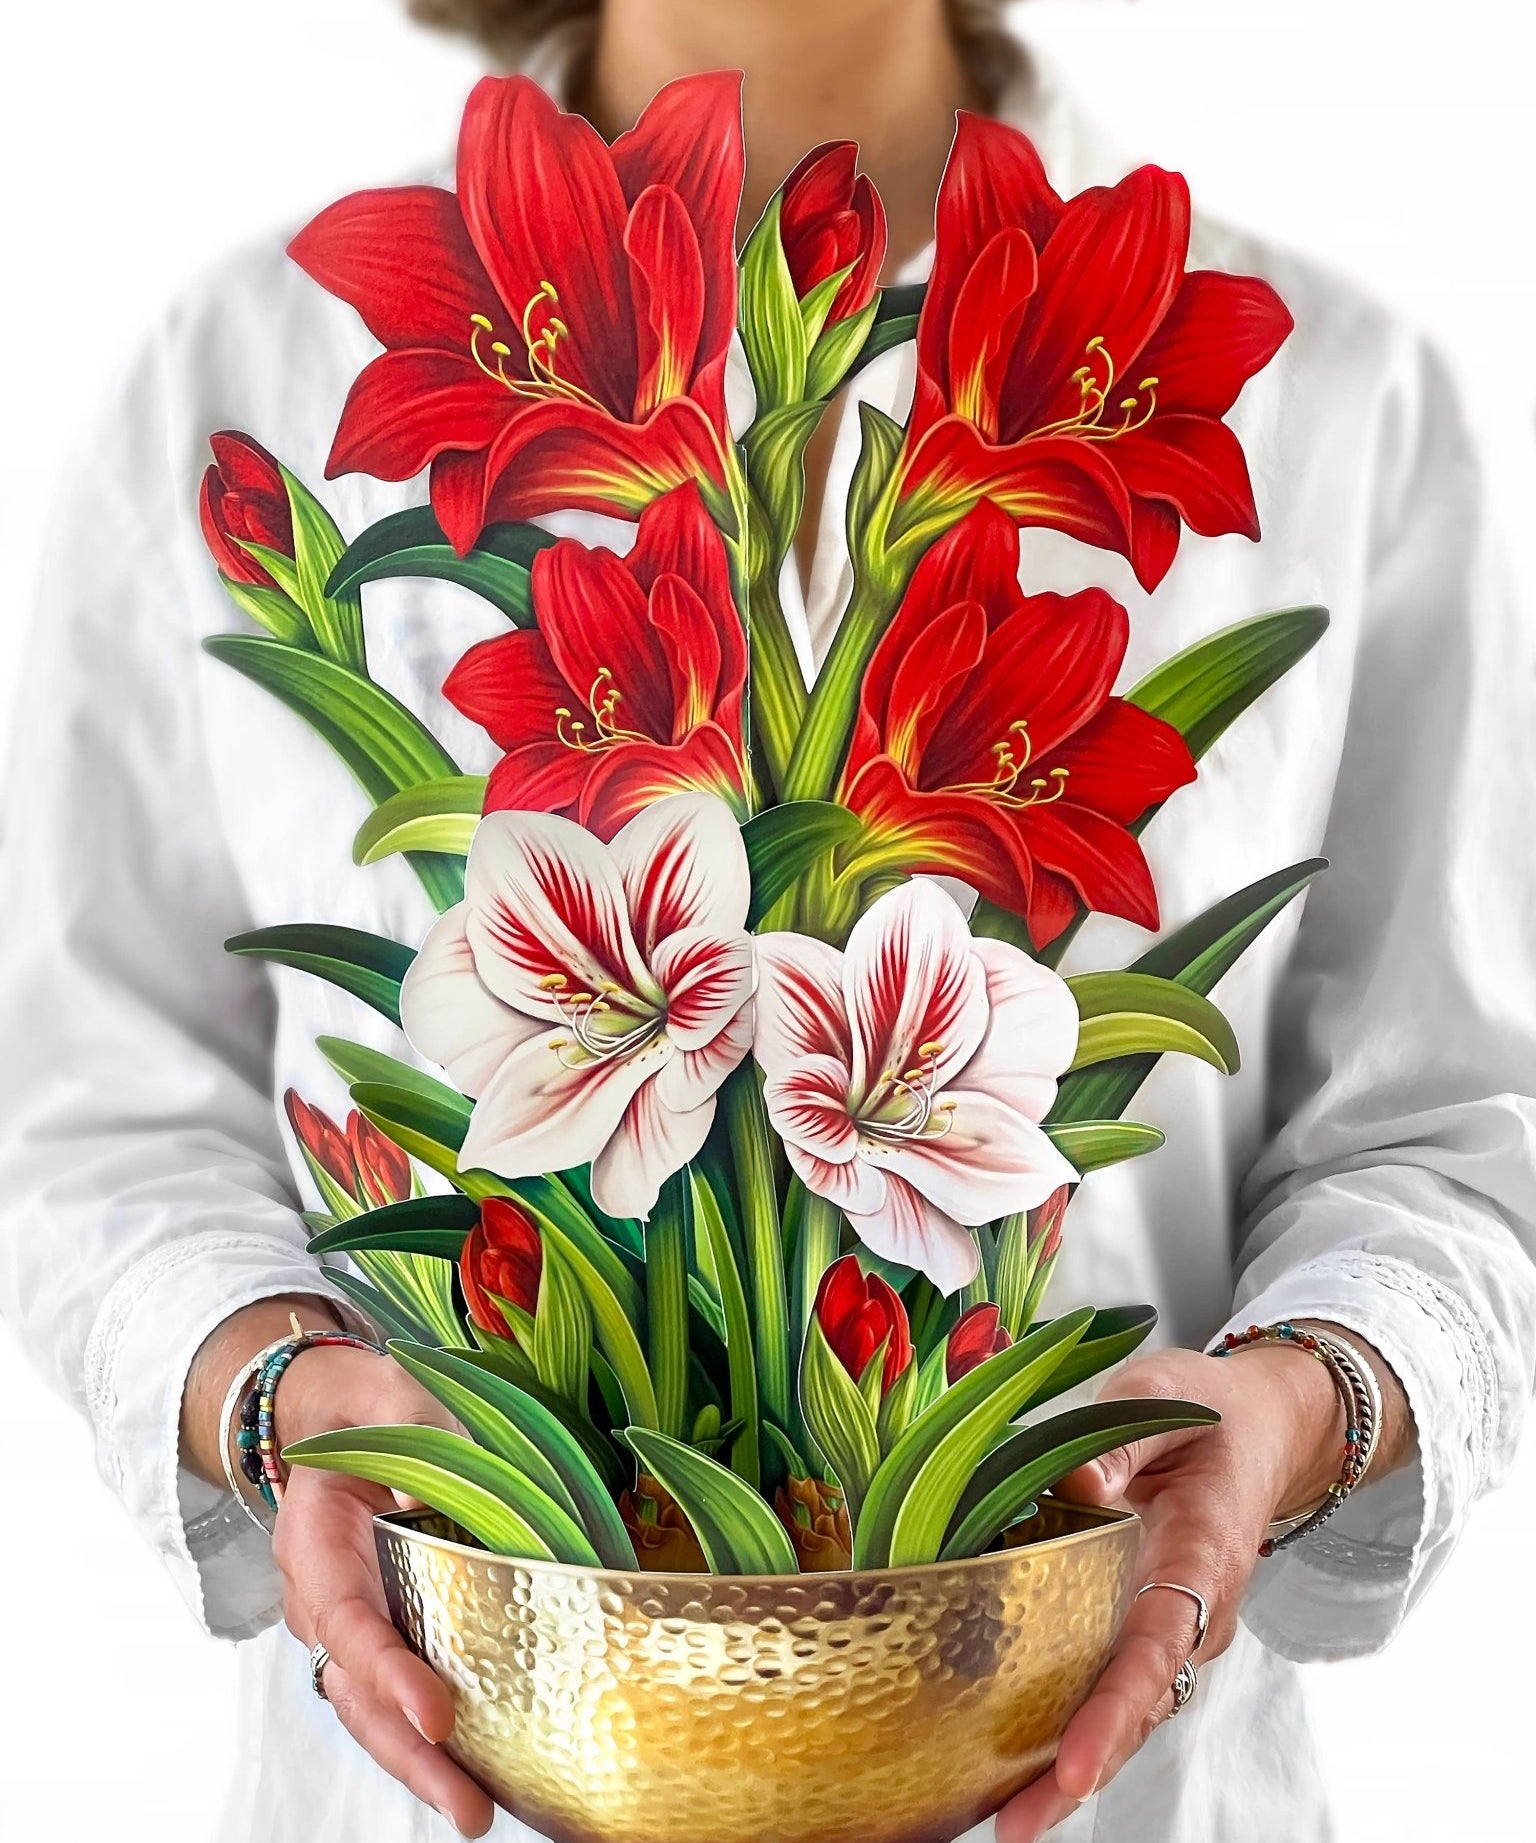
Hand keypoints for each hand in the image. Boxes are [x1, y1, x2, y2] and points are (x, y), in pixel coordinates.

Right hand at [271, 1345, 495, 1838]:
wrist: (341, 1419)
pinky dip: (435, 1741)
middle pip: (356, 1691)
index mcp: (316, 1539)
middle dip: (409, 1754)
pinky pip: (399, 1697)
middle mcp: (324, 1596)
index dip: (388, 1669)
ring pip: (373, 1712)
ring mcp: (352, 1624)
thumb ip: (427, 1421)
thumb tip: (467, 1473)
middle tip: (467, 1806)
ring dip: (424, 1766)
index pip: (347, 1618)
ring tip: (478, 1812)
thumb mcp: (396, 1394)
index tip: (436, 1712)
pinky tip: (484, 1773)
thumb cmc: (375, 1406)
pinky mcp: (387, 1636)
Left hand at [996, 1330, 1395, 1841]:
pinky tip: (1012, 1762)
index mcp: (1201, 1554)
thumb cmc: (1209, 1409)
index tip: (1077, 1764)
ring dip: (1067, 1768)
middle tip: (1015, 1825)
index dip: (1115, 1709)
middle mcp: (1193, 1610)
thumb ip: (1118, 1441)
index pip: (1158, 1644)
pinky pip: (1112, 1688)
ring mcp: (1172, 1626)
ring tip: (1005, 1818)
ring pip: (1125, 1712)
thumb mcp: (1161, 1397)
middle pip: (1138, 1707)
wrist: (1259, 1427)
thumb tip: (1069, 1485)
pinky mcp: (1146, 1624)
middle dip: (1079, 1772)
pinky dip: (1068, 1730)